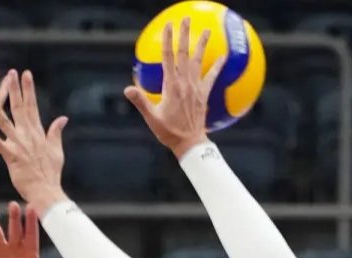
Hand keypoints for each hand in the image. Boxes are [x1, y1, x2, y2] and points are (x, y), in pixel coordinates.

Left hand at [0, 70, 69, 213]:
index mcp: (38, 132)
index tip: (25, 74)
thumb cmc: (50, 173)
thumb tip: (63, 118)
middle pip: (19, 108)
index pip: (32, 106)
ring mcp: (19, 144)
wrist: (46, 190)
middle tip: (10, 72)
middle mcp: (28, 135)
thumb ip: (56, 132)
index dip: (28, 89)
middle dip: (15, 89)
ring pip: (6, 121)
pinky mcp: (12, 156)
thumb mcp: (57, 150)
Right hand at [123, 18, 225, 157]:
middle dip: (184, 35)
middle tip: (186, 19)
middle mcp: (185, 83)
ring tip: (206, 30)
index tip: (168, 26)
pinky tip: (223, 56)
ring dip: (202, 44)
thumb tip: (127, 89)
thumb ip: (141, 101)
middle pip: (184, 54)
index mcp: (171, 86)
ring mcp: (196, 88)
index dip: (168, 41)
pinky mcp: (203, 94)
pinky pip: (211, 77)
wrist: (190, 143)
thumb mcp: (151, 117)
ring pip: (198, 61)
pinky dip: (217, 66)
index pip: (168, 58)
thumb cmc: (169, 132)